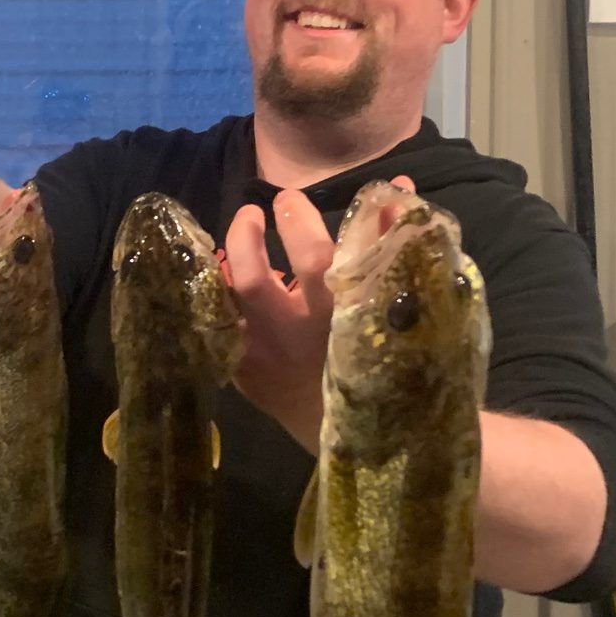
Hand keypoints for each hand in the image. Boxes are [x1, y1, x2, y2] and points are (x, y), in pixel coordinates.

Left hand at [222, 176, 416, 452]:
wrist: (356, 428)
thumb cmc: (383, 358)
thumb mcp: (394, 306)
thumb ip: (391, 246)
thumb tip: (398, 188)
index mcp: (340, 317)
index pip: (317, 258)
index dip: (301, 221)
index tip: (292, 199)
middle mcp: (296, 335)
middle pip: (255, 279)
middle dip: (246, 236)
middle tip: (259, 209)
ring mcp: (264, 354)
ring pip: (229, 301)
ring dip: (227, 259)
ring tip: (240, 231)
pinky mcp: (245, 369)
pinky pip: (219, 324)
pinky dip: (217, 294)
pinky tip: (219, 270)